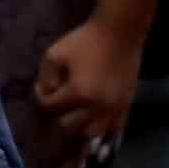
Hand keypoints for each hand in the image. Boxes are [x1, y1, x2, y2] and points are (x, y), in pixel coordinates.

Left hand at [37, 16, 144, 144]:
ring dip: (80, 126)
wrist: (119, 34)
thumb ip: (45, 78)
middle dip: (58, 114)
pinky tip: (94, 118)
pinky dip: (102, 127)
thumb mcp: (54, 54)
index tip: (42, 85)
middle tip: (58, 100)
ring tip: (76, 113)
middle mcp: (98, 107)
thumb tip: (46, 94)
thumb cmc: (84, 41)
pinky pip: (114, 129)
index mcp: (79, 93)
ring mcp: (115, 109)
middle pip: (68, 126)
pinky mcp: (127, 106)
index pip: (50, 106)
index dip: (41, 96)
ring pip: (92, 133)